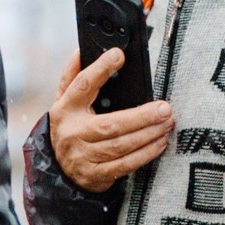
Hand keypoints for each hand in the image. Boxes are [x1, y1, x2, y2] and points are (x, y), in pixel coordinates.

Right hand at [48, 49, 172, 191]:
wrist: (57, 168)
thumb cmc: (69, 127)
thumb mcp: (64, 101)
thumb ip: (72, 76)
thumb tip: (81, 50)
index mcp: (65, 109)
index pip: (82, 85)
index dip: (100, 69)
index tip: (119, 55)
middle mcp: (72, 133)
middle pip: (111, 124)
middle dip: (141, 116)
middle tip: (165, 108)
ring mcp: (82, 156)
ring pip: (121, 145)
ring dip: (148, 134)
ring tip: (167, 123)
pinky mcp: (95, 174)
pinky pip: (125, 164)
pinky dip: (145, 154)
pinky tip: (160, 143)